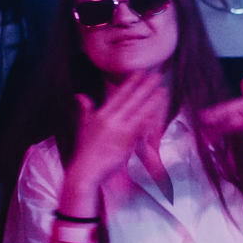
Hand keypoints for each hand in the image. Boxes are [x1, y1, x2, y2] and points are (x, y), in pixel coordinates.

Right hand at [67, 72, 169, 190]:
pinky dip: (148, 120)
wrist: (85, 170)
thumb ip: (85, 108)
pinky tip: (157, 113)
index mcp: (101, 114)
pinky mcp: (125, 143)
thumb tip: (80, 95)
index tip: (140, 72)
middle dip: (145, 87)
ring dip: (151, 101)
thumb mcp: (83, 125)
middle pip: (131, 100)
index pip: (119, 95)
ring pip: (139, 112)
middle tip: (156, 75)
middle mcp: (110, 120)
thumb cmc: (84, 149)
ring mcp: (119, 131)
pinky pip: (140, 129)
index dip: (130, 83)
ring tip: (162, 91)